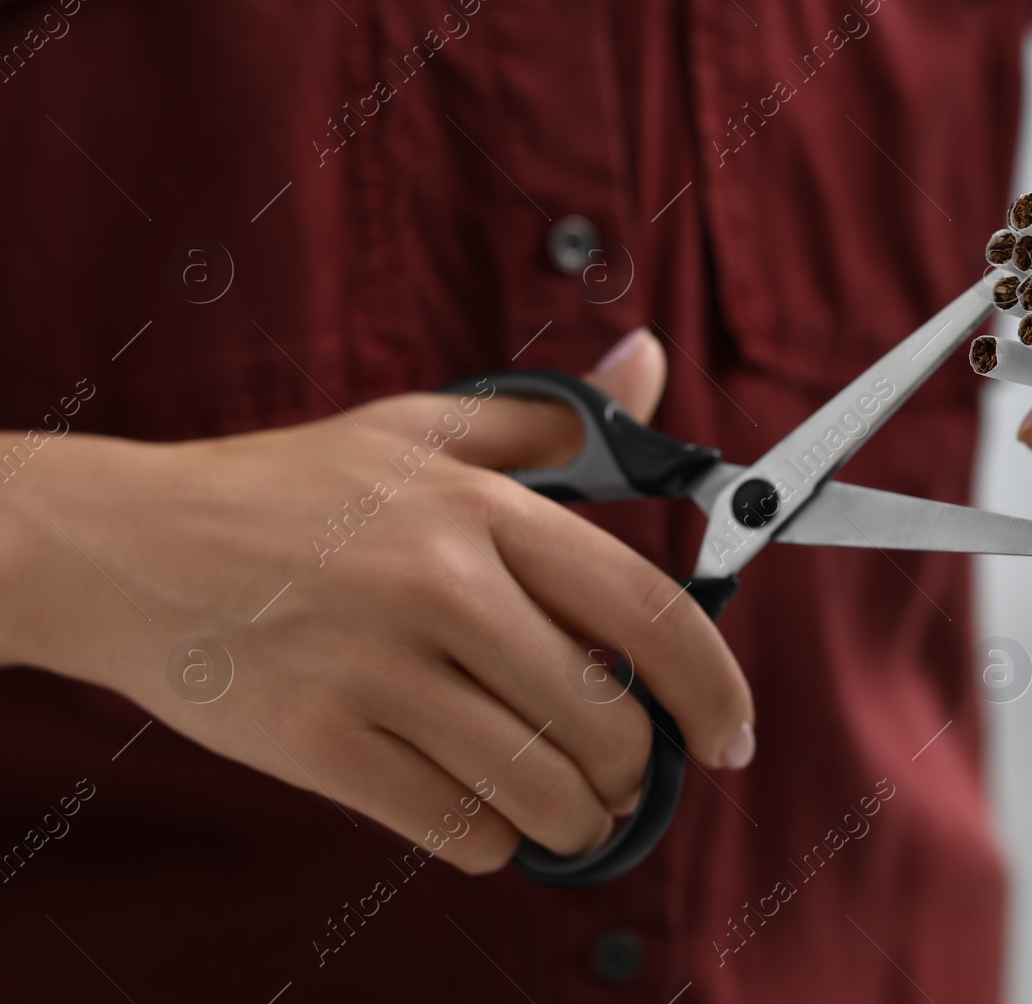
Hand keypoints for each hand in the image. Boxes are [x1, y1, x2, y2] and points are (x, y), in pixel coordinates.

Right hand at [0, 329, 754, 872]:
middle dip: (635, 772)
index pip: (647, 612)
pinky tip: (480, 809)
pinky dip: (491, 839)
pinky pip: (457, 830)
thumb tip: (649, 362)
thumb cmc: (288, 490)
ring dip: (573, 820)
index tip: (733, 736)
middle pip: (606, 723)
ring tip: (564, 806)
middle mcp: (440, 587)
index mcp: (481, 509)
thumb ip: (551, 418)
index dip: (715, 688)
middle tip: (620, 775)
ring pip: (541, 792)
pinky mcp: (318, 745)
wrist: (127, 547)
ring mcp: (376, 670)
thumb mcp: (420, 430)